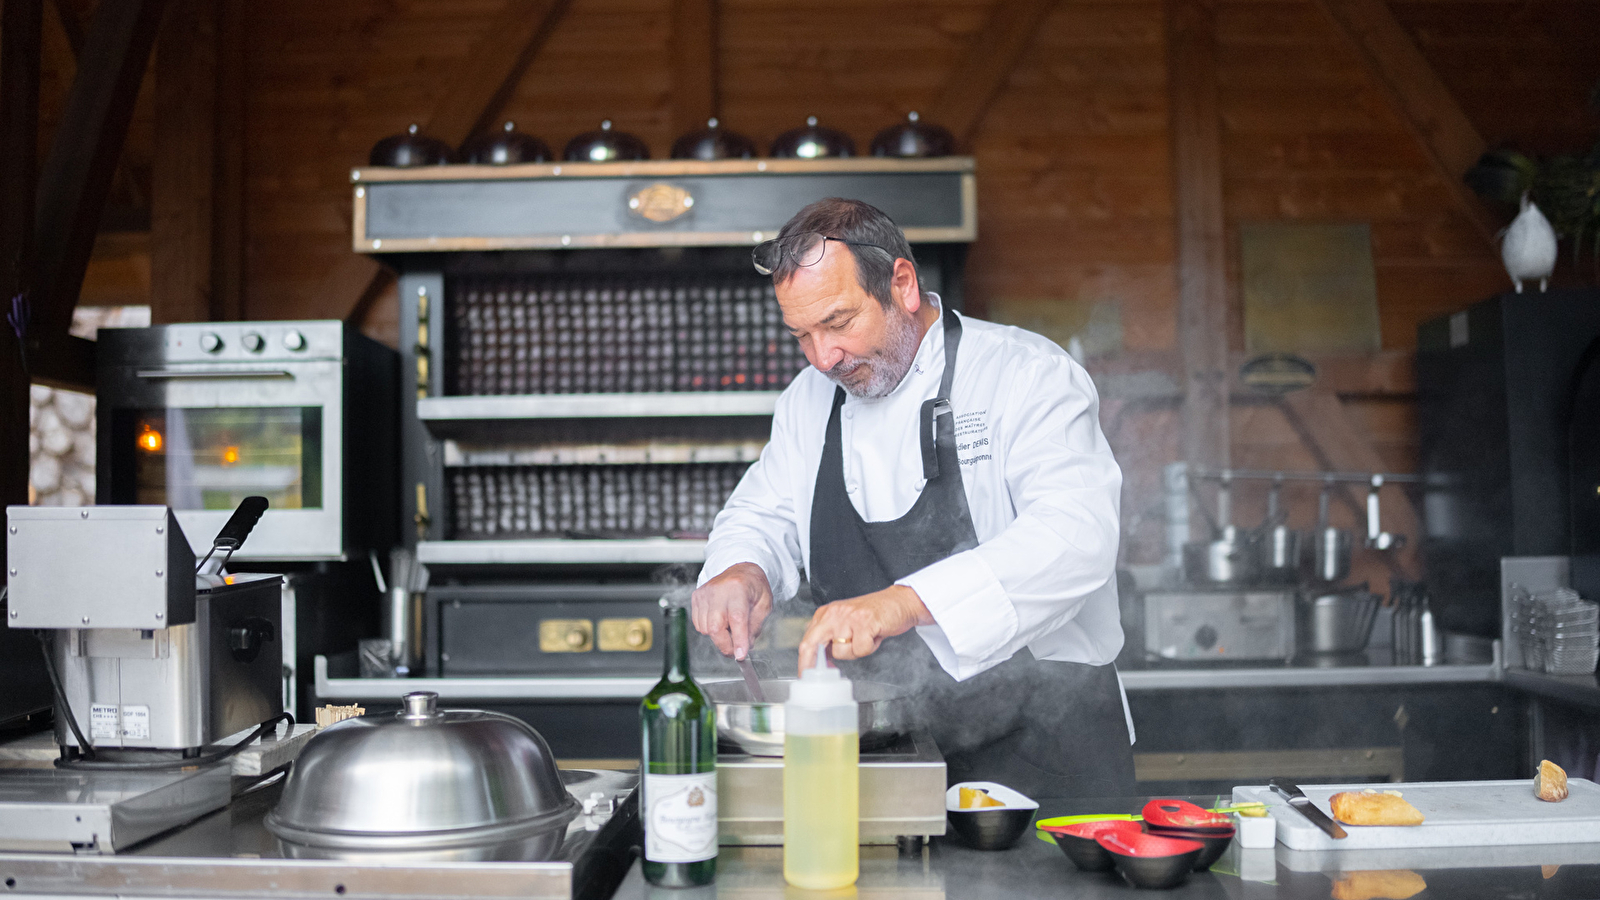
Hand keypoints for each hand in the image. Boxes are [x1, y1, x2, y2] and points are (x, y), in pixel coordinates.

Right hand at [690, 562, 772, 658]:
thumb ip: (754, 627)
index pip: (737, 618)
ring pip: (705, 629)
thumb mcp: (764, 605)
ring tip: (731, 627)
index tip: (741, 655)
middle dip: (726, 645)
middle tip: (736, 650)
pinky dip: (709, 629)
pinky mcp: (696, 597)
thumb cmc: (754, 587)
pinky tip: (721, 620)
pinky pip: (699, 624)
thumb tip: (744, 647)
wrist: (741, 570)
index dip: (738, 639)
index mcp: (738, 588)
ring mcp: (704, 593)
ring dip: (719, 636)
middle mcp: (718, 589)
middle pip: (715, 627)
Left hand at [797, 585, 932, 672]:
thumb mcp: (845, 623)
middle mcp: (833, 613)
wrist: (899, 601)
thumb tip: (820, 660)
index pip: (807, 640)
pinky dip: (870, 648)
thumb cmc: (874, 615)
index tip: (805, 676)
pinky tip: (874, 635)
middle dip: (813, 664)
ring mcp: (848, 616)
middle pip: (812, 644)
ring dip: (855, 651)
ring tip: (865, 638)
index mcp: (826, 614)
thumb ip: (831, 638)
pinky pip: (860, 649)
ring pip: (841, 651)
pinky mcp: (864, 621)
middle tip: (819, 675)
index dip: (805, 661)